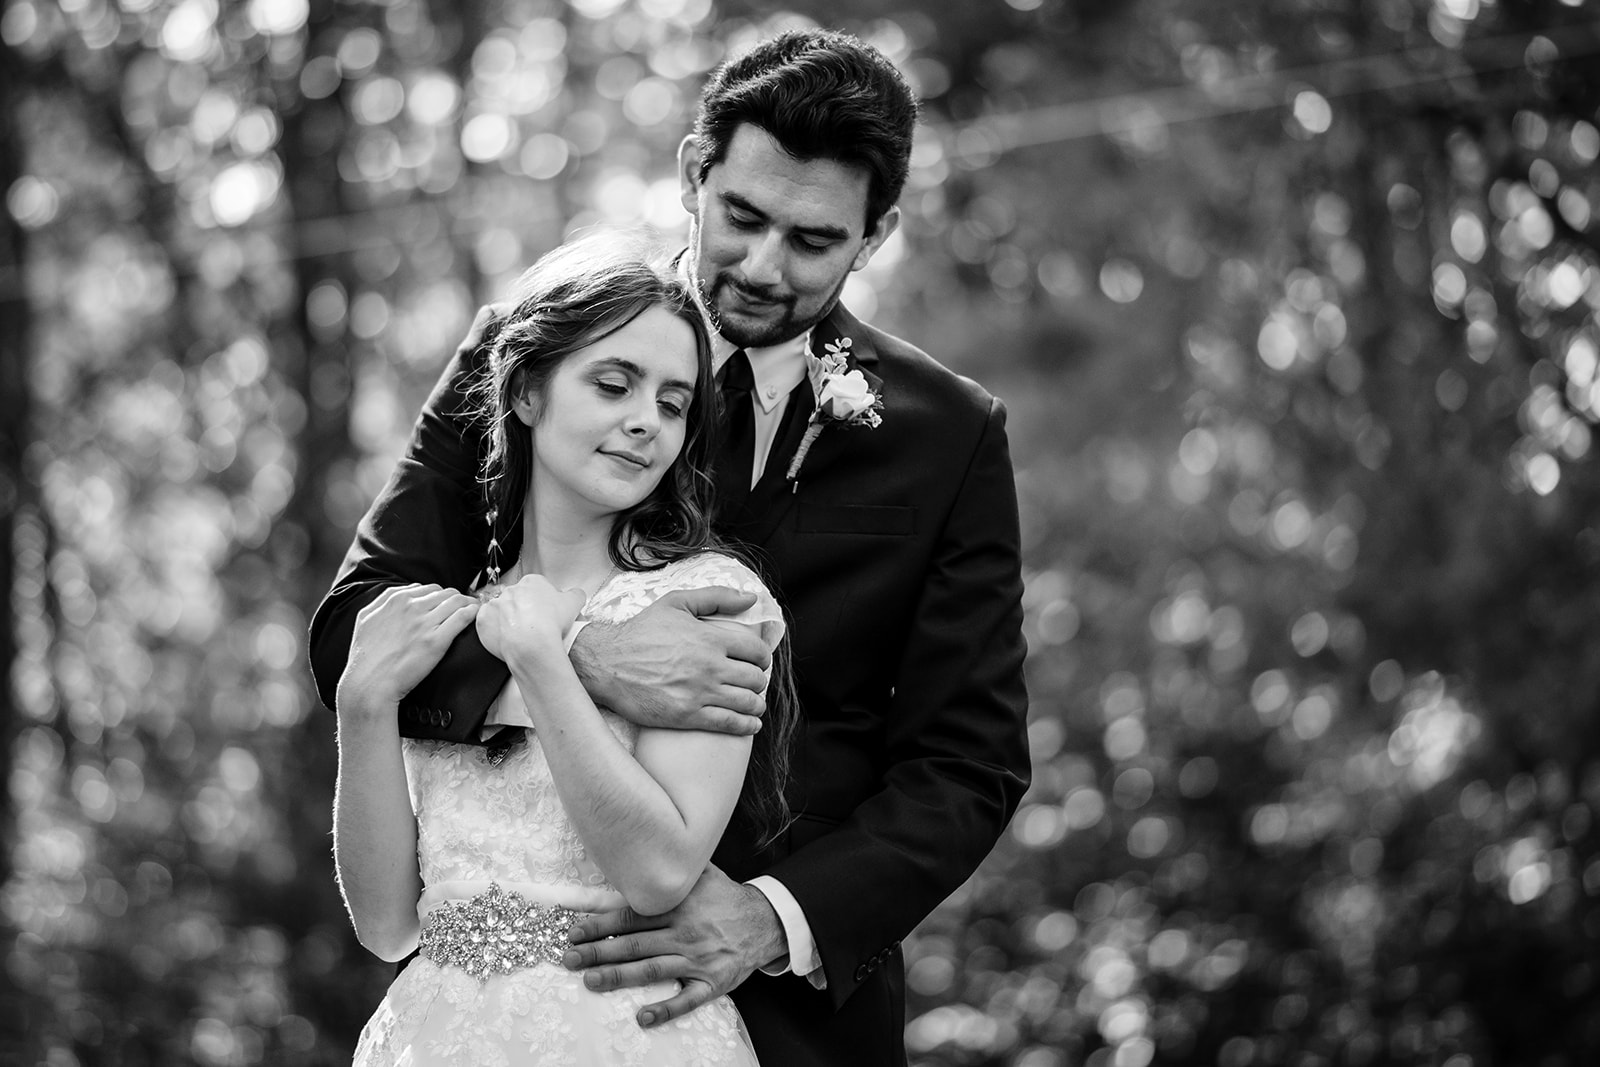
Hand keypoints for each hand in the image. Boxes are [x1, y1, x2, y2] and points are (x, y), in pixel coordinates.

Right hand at [338, 585, 479, 716]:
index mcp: (395, 600)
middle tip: (463, 607)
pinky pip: (462, 617)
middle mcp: (411, 607)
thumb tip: (402, 593)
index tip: (446, 604)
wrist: (370, 684)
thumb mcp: (365, 619)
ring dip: (468, 603)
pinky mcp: (437, 641)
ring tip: (474, 609)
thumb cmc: (365, 656)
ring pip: (457, 601)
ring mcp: (424, 624)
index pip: (429, 588)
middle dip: (455, 599)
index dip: (440, 596)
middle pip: (445, 593)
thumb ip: (382, 601)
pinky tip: (475, 615)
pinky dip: (472, 613)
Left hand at [476, 573, 585, 662]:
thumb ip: (575, 594)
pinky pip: (487, 623)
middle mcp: (511, 590)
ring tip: (521, 635)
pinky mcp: (484, 620)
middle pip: (519, 599)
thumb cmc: (552, 623)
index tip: (547, 614)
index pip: (537, 589)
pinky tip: (506, 638)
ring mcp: (495, 604)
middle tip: (535, 626)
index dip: (543, 602)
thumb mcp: (575, 603)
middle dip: (525, 610)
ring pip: (502, 611)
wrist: (532, 645)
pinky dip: (494, 629)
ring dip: (509, 620)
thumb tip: (575, 594)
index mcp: (532, 582)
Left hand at [563, 866, 786, 1027]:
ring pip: (652, 970)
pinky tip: (642, 1018)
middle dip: (598, 952)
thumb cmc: (725, 898)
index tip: (575, 932)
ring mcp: (698, 960)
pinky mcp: (711, 983)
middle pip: (634, 944)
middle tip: (569, 959)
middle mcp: (685, 933)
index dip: (601, 925)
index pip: (632, 917)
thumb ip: (673, 866)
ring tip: (590, 981)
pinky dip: (665, 1010)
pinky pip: (686, 1000)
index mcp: (679, 907)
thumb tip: (640, 845)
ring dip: (618, 977)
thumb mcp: (702, 873)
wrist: (765, 922)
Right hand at [571, 587, 771, 734]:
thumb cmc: (640, 631)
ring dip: (756, 705)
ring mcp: (699, 692)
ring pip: (748, 703)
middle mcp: (710, 666)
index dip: (763, 658)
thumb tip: (750, 597)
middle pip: (756, 678)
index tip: (759, 662)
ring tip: (754, 705)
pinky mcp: (687, 716)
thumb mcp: (676, 603)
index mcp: (710, 638)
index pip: (756, 651)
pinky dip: (747, 726)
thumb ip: (716, 596)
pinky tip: (750, 725)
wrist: (606, 663)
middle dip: (759, 681)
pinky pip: (730, 724)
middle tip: (753, 683)